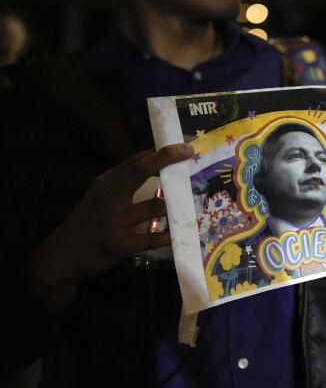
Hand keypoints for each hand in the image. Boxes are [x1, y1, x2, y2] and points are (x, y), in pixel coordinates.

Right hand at [29, 143, 193, 311]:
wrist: (62, 256)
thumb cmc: (88, 223)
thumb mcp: (99, 197)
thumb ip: (122, 181)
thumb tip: (151, 159)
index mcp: (105, 184)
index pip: (134, 162)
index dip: (159, 152)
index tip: (181, 146)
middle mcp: (107, 198)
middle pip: (138, 171)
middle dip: (165, 159)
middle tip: (188, 152)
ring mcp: (112, 221)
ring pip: (151, 207)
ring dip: (172, 205)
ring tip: (186, 206)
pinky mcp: (117, 244)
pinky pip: (148, 239)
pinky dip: (165, 237)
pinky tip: (175, 236)